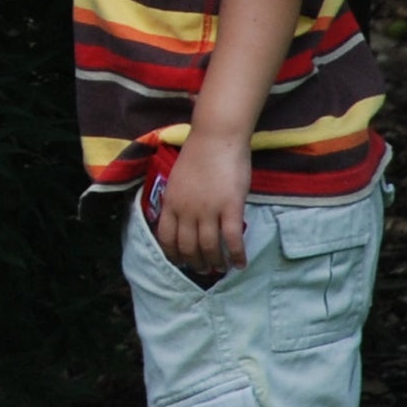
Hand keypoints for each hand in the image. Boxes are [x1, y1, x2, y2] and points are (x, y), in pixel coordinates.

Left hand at [151, 134, 253, 279]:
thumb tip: (183, 221)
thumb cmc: (199, 154)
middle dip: (195, 263)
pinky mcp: (230, 207)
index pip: (166, 238)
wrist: (217, 137)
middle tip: (204, 269)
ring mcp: (208, 210)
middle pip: (188, 247)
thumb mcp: (178, 180)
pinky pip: (232, 239)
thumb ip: (178, 201)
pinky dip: (236, 255)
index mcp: (170, 202)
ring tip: (221, 268)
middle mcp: (186, 210)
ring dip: (215, 262)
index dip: (173, 255)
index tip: (181, 262)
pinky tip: (240, 263)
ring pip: (209, 248)